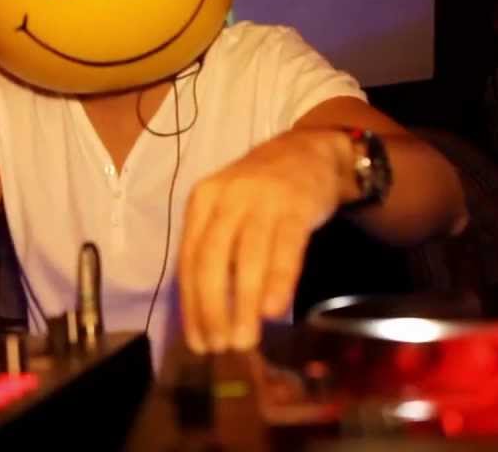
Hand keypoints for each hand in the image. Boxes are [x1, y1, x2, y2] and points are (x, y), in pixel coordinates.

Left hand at [178, 128, 350, 353]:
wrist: (308, 150)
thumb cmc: (261, 192)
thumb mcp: (228, 209)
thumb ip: (216, 250)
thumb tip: (207, 313)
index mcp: (202, 201)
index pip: (189, 259)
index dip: (191, 304)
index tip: (197, 340)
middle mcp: (227, 198)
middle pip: (211, 260)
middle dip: (212, 309)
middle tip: (219, 347)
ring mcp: (262, 200)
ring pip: (246, 259)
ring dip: (243, 305)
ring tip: (244, 340)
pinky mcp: (296, 206)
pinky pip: (285, 249)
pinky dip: (277, 281)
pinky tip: (273, 311)